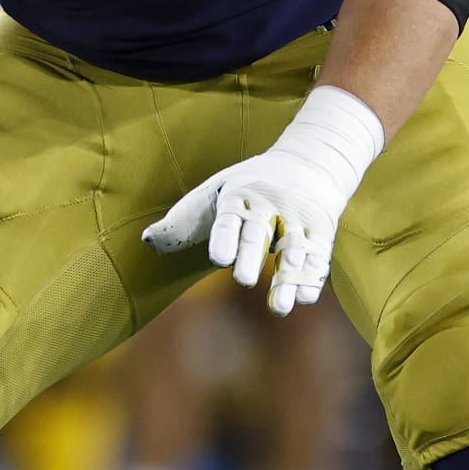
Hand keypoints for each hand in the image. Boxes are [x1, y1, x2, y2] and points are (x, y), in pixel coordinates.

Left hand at [142, 85, 382, 315]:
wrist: (311, 161)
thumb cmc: (248, 188)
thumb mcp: (215, 194)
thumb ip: (183, 221)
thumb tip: (147, 241)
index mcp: (237, 196)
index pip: (228, 218)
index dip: (224, 237)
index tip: (219, 259)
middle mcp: (268, 206)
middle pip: (258, 232)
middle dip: (251, 254)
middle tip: (243, 279)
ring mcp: (297, 219)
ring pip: (292, 249)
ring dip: (286, 277)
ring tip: (279, 309)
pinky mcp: (321, 232)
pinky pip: (318, 255)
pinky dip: (312, 277)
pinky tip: (303, 298)